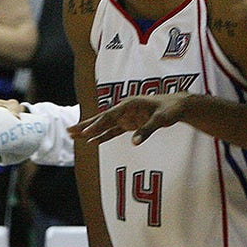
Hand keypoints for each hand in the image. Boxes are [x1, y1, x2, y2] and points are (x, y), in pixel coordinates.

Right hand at [68, 93, 188, 145]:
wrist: (178, 105)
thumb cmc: (170, 109)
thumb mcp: (161, 119)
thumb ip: (147, 130)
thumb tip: (133, 142)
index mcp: (129, 104)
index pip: (109, 116)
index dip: (96, 125)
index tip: (85, 133)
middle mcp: (124, 109)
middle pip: (101, 119)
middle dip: (85, 125)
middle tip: (68, 131)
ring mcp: (125, 117)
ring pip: (104, 125)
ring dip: (90, 130)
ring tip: (73, 135)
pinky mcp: (129, 124)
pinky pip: (113, 131)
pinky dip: (102, 137)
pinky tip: (92, 142)